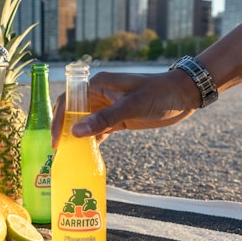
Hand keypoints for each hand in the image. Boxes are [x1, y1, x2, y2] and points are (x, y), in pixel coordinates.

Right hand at [51, 69, 201, 147]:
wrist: (185, 94)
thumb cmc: (160, 94)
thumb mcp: (132, 106)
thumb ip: (104, 118)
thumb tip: (75, 131)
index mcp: (99, 85)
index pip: (68, 101)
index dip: (58, 120)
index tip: (56, 140)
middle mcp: (100, 95)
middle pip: (72, 112)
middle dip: (63, 129)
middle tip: (58, 150)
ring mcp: (109, 107)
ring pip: (84, 123)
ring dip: (76, 137)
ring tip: (68, 155)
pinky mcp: (118, 119)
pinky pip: (98, 130)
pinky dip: (91, 141)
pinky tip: (86, 154)